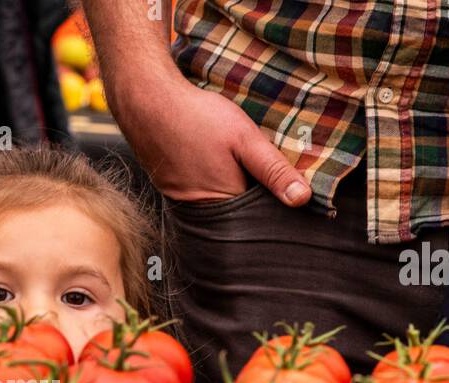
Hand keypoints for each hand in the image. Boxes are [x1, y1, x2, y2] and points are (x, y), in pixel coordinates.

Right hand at [109, 70, 310, 206]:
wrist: (146, 101)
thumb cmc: (197, 117)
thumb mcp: (245, 139)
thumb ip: (274, 170)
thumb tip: (303, 199)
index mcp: (224, 204)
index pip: (258, 216)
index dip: (273, 199)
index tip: (282, 181)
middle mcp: (200, 210)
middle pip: (236, 212)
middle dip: (251, 194)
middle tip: (255, 164)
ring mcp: (181, 200)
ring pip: (217, 201)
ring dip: (229, 185)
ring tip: (231, 160)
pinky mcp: (169, 188)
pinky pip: (198, 191)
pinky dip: (208, 179)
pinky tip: (210, 158)